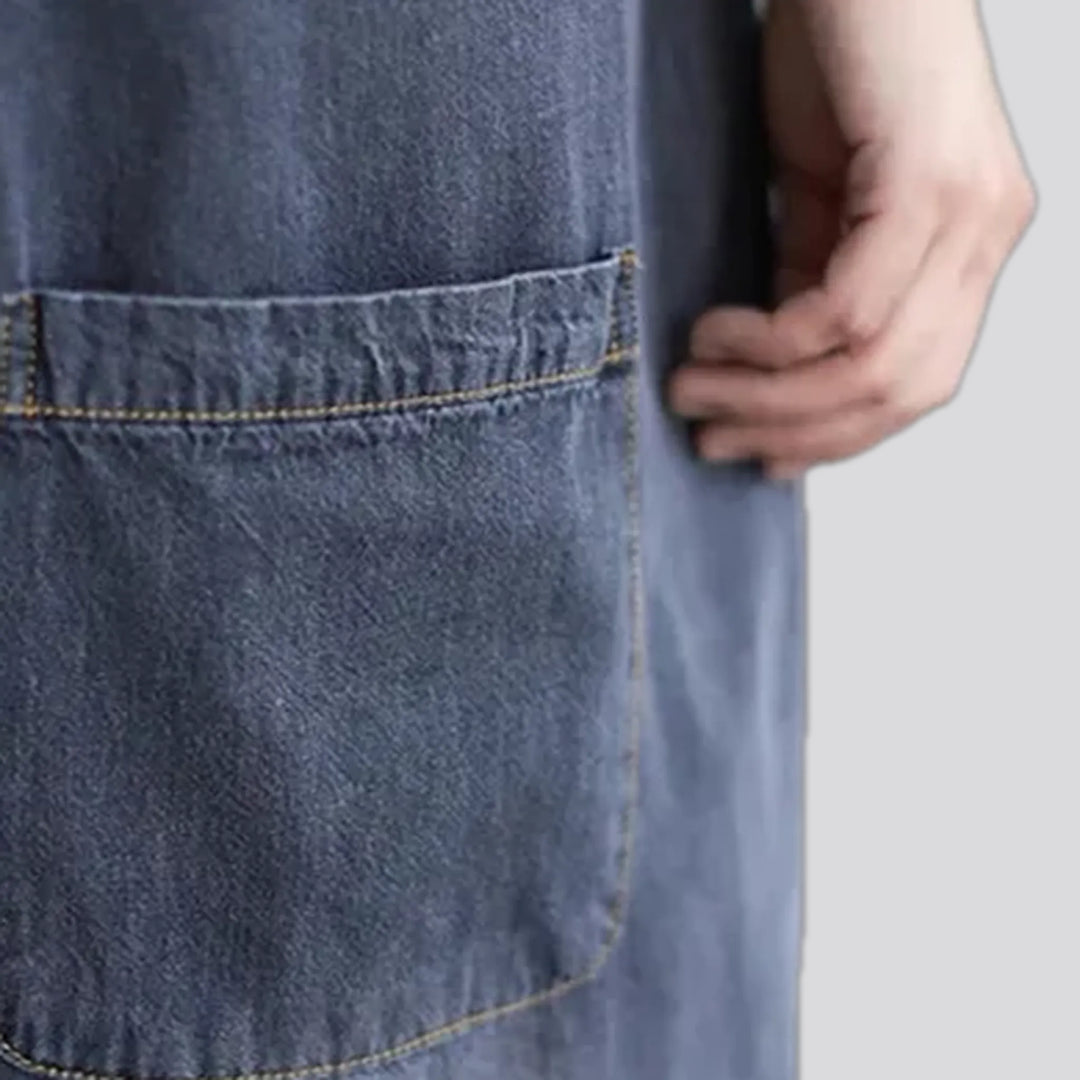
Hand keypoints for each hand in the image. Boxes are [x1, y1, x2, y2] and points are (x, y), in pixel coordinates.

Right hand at [666, 0, 1035, 479]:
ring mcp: (967, 212)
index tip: (763, 457)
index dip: (837, 439)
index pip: (918, 385)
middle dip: (795, 432)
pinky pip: (844, 309)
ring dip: (768, 397)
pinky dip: (766, 341)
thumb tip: (773, 371)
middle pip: (902, 392)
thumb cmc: (832, 61)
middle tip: (713, 438)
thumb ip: (813, 282)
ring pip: (872, 364)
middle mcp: (986, 237)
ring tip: (694, 393)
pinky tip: (712, 332)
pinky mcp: (927, 184)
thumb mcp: (821, 200)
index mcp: (969, 248)